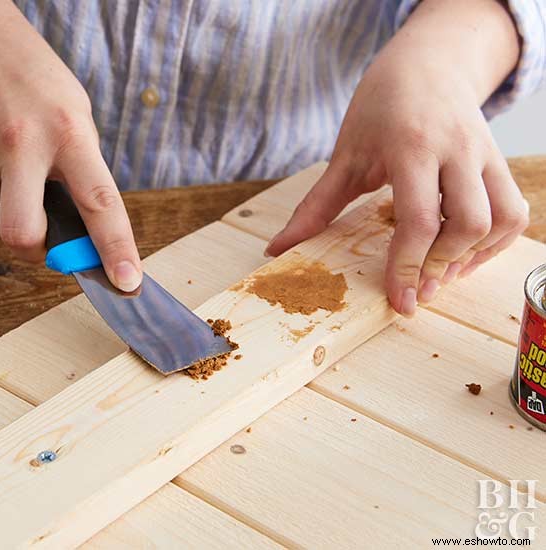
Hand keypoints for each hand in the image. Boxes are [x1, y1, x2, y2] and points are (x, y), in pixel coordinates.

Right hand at [0, 2, 140, 290]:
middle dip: (38, 249)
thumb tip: (92, 222)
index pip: (102, 205)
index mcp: (71, 136)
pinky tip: (10, 170)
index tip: (127, 282)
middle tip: (49, 237)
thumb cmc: (42, 82)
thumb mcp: (79, 120)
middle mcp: (27, 145)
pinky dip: (4, 194)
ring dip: (18, 217)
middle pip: (24, 231)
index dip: (117, 249)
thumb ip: (85, 170)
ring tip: (27, 186)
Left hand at [265, 0, 526, 315]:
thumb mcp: (344, 154)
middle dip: (442, 266)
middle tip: (418, 287)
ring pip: (500, 219)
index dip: (407, 267)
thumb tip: (279, 248)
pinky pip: (514, 211)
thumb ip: (315, 206)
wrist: (426, 65)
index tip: (400, 301)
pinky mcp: (499, 161)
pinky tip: (465, 254)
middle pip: (468, 224)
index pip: (418, 219)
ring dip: (473, 257)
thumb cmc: (380, 108)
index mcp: (411, 148)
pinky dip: (495, 242)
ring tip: (441, 273)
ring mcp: (485, 154)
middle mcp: (457, 151)